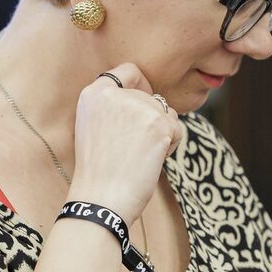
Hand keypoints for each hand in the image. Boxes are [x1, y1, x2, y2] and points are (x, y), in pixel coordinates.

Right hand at [68, 64, 184, 219]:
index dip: (141, 86)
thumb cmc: (100, 171)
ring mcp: (138, 107)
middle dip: (152, 121)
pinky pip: (178, 129)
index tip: (142, 105)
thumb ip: (116, 106)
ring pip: (167, 113)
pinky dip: (172, 146)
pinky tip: (152, 160)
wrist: (101, 200)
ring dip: (163, 134)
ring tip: (141, 156)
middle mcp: (114, 94)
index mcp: (93, 94)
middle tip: (134, 149)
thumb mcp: (95, 127)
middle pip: (152, 97)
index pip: (129, 71)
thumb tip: (153, 100)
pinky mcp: (159, 124)